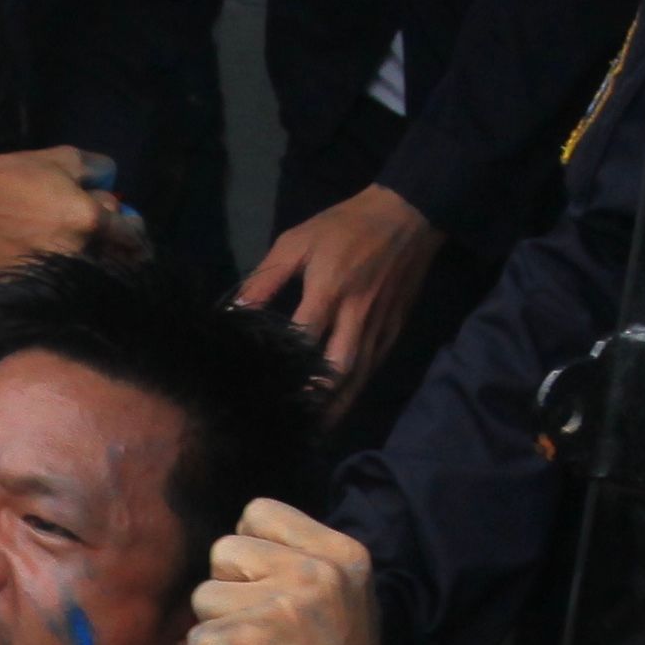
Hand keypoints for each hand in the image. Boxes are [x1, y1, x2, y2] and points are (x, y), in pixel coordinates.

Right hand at [0, 147, 146, 285]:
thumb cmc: (11, 178)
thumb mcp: (59, 158)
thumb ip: (96, 168)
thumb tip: (114, 183)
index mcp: (91, 221)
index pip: (133, 237)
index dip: (135, 236)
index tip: (128, 235)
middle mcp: (80, 255)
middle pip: (116, 266)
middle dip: (117, 259)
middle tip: (111, 254)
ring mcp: (57, 279)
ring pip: (90, 284)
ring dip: (91, 276)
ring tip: (82, 268)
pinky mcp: (33, 295)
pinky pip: (59, 297)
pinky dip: (63, 290)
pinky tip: (56, 281)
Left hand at [187, 498, 380, 644]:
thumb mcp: (344, 601)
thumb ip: (299, 562)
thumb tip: (232, 546)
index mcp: (343, 555)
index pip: (259, 512)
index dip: (252, 549)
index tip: (269, 584)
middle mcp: (312, 573)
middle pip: (224, 550)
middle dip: (230, 587)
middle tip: (261, 627)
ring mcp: (275, 606)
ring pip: (204, 595)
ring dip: (216, 625)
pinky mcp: (238, 639)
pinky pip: (196, 637)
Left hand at [236, 184, 441, 415]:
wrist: (409, 213)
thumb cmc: (345, 226)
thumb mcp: (297, 241)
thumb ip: (265, 278)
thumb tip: (235, 310)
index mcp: (329, 291)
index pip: (304, 339)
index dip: (285, 367)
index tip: (263, 388)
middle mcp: (356, 314)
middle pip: (338, 370)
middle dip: (316, 401)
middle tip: (292, 425)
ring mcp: (379, 325)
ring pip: (359, 376)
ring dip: (338, 406)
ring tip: (315, 430)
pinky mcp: (394, 328)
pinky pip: (374, 367)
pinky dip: (357, 388)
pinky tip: (340, 404)